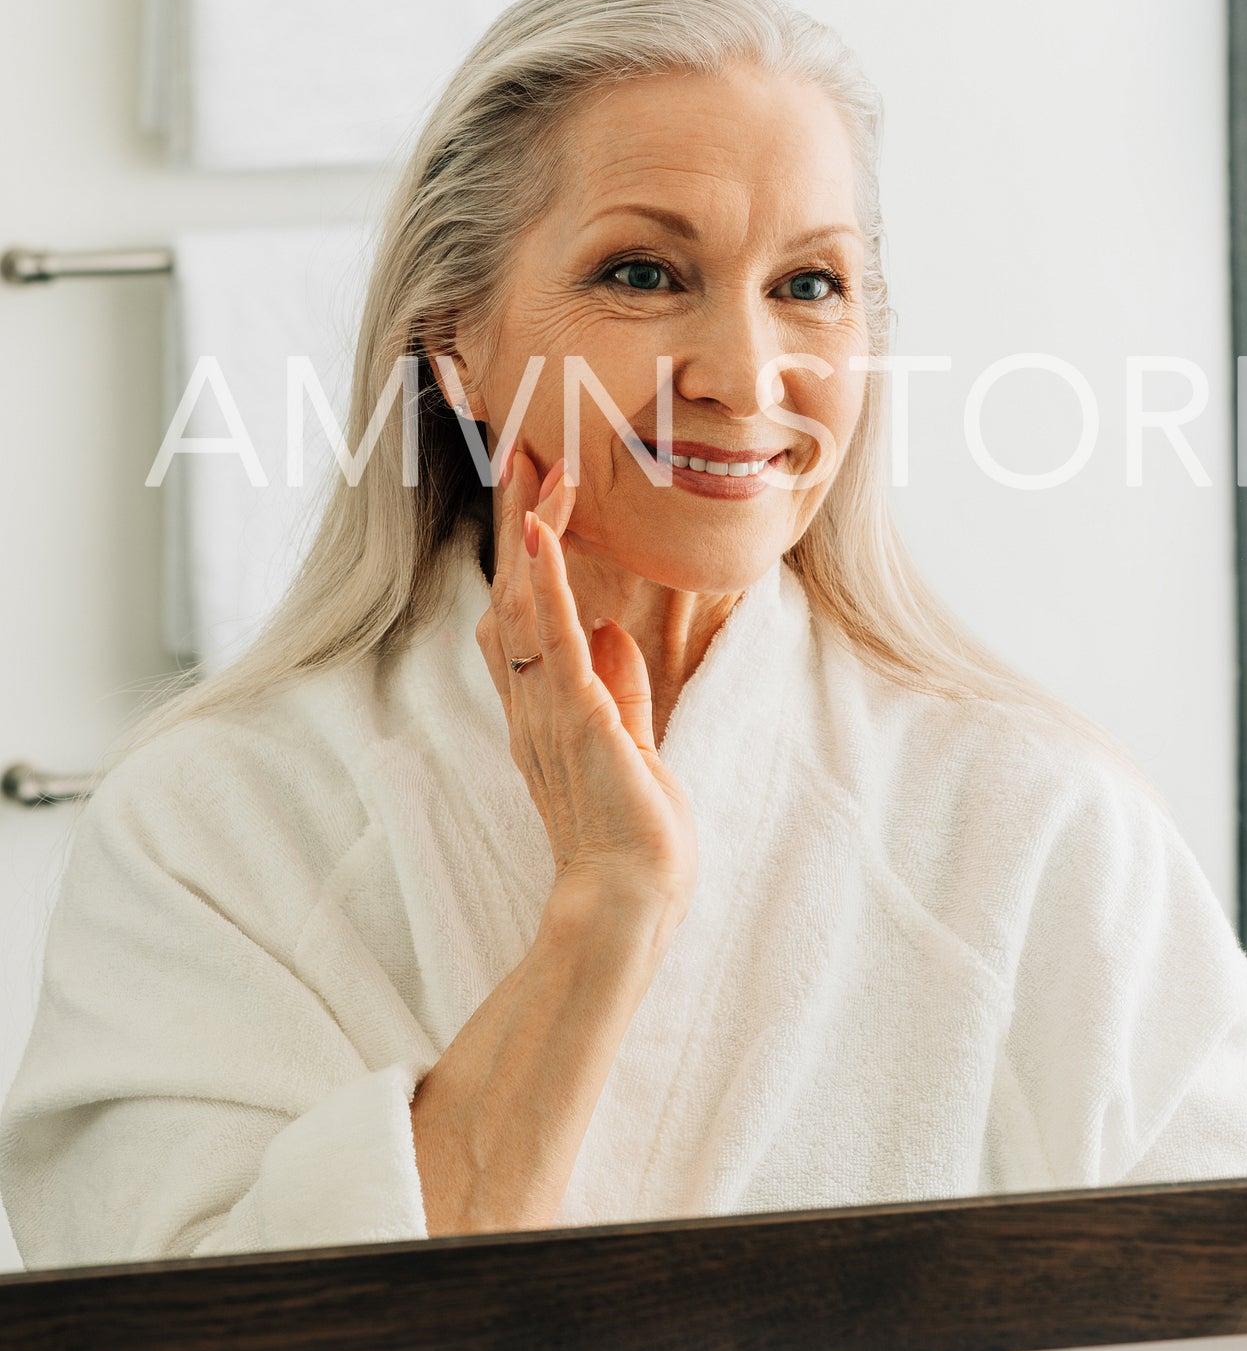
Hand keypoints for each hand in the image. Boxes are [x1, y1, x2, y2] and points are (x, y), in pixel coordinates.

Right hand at [475, 444, 696, 923]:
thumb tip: (610, 633)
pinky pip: (554, 635)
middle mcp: (531, 701)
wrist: (627, 900)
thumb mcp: (628, 745)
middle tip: (520, 450)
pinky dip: (549, 579)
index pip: (522, 614)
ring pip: (527, 600)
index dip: (522, 552)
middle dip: (518, 520)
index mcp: (542, 709)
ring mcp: (547, 707)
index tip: (530, 493)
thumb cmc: (630, 836)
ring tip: (537, 464)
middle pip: (513, 592)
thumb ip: (617, 689)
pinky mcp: (575, 716)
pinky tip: (546, 530)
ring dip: (533, 528)